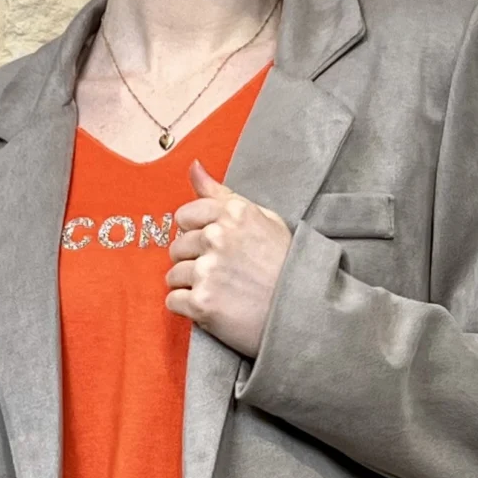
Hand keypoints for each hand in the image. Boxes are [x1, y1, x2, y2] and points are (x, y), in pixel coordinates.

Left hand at [166, 160, 290, 358]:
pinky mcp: (202, 302)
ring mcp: (208, 270)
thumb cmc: (285, 266)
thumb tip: (193, 166)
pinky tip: (214, 308)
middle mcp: (217, 237)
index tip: (214, 248)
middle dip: (193, 261)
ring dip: (191, 286)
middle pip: (177, 247)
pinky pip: (174, 301)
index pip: (185, 216)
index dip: (196, 234)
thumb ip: (223, 194)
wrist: (303, 311)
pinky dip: (188, 308)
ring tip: (220, 292)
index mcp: (233, 214)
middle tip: (222, 275)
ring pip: (173, 275)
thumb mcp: (264, 219)